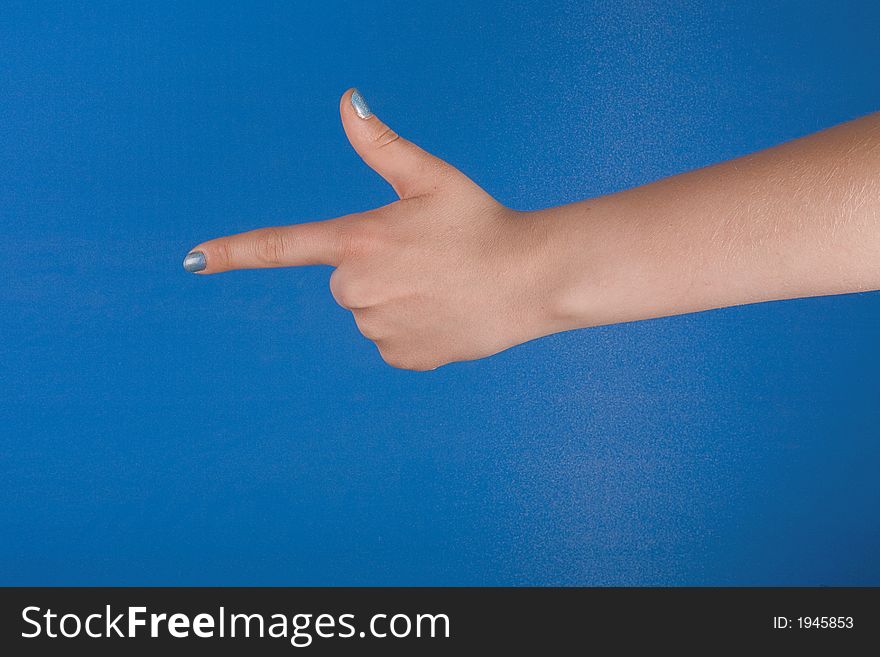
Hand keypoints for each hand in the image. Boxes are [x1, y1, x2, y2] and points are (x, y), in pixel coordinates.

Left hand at [184, 89, 560, 369]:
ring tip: (443, 287)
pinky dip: (413, 327)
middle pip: (346, 280)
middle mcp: (357, 290)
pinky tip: (446, 314)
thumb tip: (347, 98)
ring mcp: (377, 329)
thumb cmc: (482, 222)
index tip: (192, 260)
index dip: (233, 252)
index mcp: (357, 241)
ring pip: (370, 311)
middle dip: (377, 269)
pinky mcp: (400, 358)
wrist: (531, 279)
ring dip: (398, 299)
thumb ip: (380, 143)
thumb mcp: (431, 177)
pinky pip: (391, 339)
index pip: (281, 246)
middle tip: (427, 260)